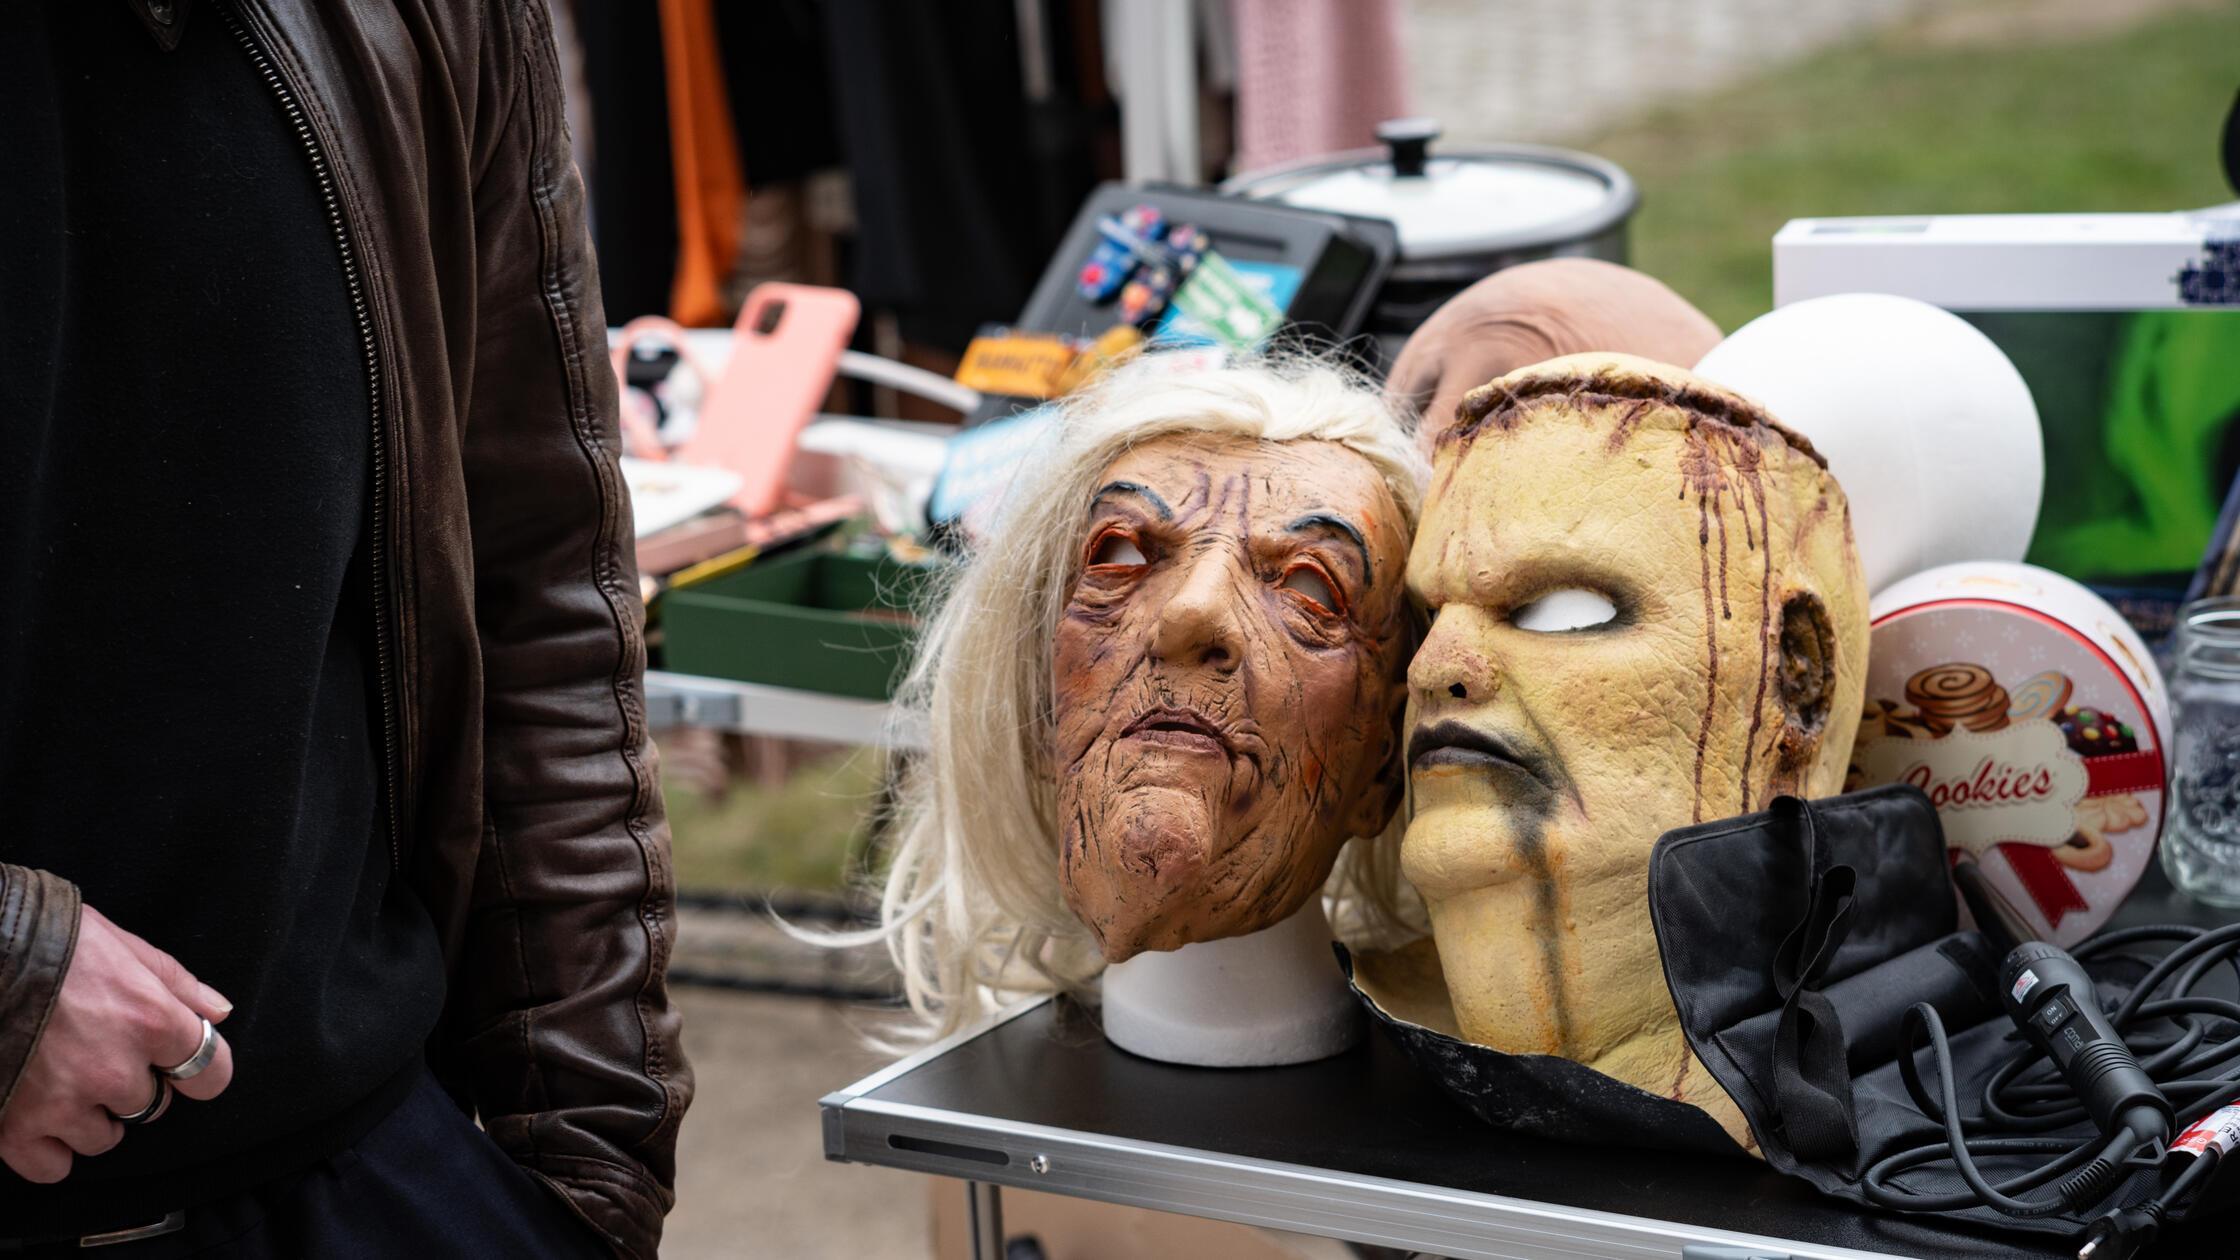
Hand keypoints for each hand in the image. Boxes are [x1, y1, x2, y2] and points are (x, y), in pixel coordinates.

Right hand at [0, 906, 233, 1182]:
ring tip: (60, 1078)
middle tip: (95, 1053)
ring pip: (103, 1138)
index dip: (196, 1069)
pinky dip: (47, 1148)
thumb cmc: (50, 941)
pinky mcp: (15, 1130)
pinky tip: (37, 1114)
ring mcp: (64, 1105)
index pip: (210, 1076)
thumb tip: (219, 1014)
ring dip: (89, 1116)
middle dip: (131, 1084)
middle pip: (152, 1106)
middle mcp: (115, 1071)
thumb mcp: (125, 946)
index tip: (174, 1063)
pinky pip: (53, 1167)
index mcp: (152, 1022)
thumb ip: (179, 985)